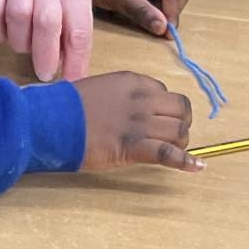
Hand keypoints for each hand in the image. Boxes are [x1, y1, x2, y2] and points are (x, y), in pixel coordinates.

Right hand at [0, 0, 93, 80]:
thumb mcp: (75, 0)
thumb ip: (74, 33)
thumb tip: (70, 75)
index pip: (78, 29)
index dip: (75, 60)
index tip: (70, 81)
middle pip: (46, 22)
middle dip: (45, 55)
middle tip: (44, 74)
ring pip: (17, 18)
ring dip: (21, 41)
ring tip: (26, 43)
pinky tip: (6, 33)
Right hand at [74, 72, 200, 172]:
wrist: (51, 122)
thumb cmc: (63, 109)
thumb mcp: (94, 90)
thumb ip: (114, 96)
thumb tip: (118, 110)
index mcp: (131, 82)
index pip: (163, 92)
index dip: (163, 108)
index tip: (157, 119)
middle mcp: (142, 99)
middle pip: (179, 109)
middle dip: (180, 122)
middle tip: (172, 135)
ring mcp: (140, 123)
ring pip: (179, 131)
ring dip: (180, 142)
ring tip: (174, 151)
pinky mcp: (135, 146)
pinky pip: (169, 153)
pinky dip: (186, 161)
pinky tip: (197, 166)